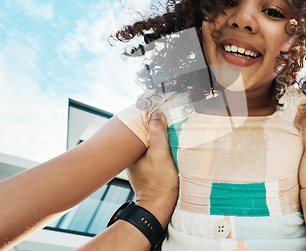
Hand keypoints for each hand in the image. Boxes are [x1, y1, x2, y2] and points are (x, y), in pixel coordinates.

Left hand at [126, 112, 178, 226]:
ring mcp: (140, 161)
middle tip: (164, 114)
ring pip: (148, 141)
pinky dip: (160, 144)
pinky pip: (153, 150)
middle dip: (152, 123)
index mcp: (130, 150)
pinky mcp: (149, 167)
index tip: (157, 106)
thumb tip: (155, 114)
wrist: (160, 205)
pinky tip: (169, 143)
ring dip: (157, 134)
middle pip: (142, 132)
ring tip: (168, 126)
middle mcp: (132, 155)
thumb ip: (157, 134)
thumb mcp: (160, 154)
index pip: (137, 126)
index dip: (146, 115)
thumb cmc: (159, 181)